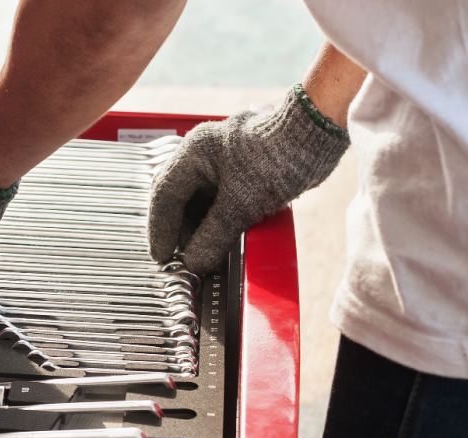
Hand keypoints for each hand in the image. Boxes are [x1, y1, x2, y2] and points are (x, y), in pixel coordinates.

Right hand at [147, 85, 349, 273]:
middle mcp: (201, 152)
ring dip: (195, 225)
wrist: (320, 131)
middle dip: (178, 230)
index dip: (160, 230)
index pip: (164, 196)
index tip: (162, 256)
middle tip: (182, 256)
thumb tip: (194, 262)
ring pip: (195, 198)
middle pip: (176, 197)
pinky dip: (212, 217)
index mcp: (194, 153)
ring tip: (202, 249)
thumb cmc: (281, 156)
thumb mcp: (242, 205)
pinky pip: (214, 196)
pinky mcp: (237, 165)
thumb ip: (213, 237)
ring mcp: (219, 157)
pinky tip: (219, 234)